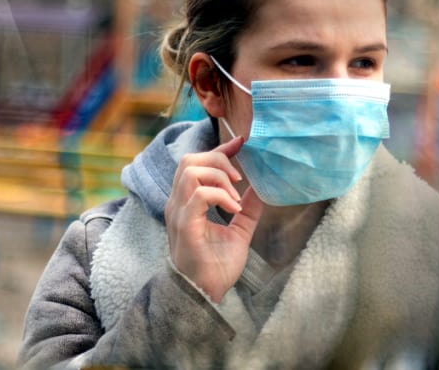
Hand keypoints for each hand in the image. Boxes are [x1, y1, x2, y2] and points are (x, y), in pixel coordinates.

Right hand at [165, 135, 264, 302]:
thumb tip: (261, 187)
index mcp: (186, 202)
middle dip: (218, 160)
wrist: (206, 294)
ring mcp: (179, 213)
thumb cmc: (216, 266)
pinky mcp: (185, 225)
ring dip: (219, 178)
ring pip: (191, 171)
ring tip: (235, 198)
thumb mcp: (239, 231)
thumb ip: (248, 209)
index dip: (220, 149)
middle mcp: (178, 203)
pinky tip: (234, 210)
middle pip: (189, 160)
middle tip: (239, 180)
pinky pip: (199, 195)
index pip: (196, 162)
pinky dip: (220, 196)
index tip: (241, 144)